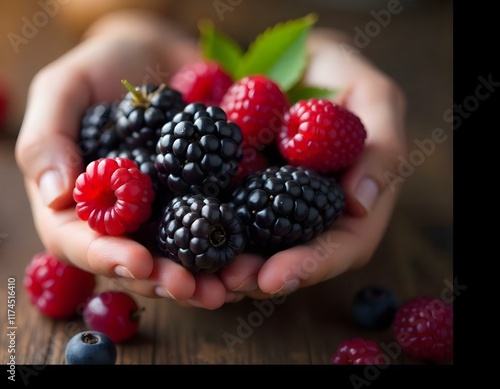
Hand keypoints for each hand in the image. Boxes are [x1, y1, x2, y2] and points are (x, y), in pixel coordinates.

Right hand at [15, 10, 250, 309]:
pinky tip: (257, 254)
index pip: (85, 242)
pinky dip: (239, 242)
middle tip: (192, 289)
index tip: (138, 263)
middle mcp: (130, 218)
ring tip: (231, 284)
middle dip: (166, 280)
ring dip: (208, 276)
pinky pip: (225, 224)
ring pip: (185, 256)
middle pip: (141, 262)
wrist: (161, 56)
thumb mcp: (65, 90)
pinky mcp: (211, 197)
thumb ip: (48, 139)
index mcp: (84, 204)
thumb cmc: (104, 68)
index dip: (108, 258)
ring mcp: (172, 211)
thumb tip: (55, 198)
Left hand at [217, 28, 407, 299]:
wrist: (289, 58)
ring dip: (220, 264)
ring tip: (194, 272)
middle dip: (256, 276)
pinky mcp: (231, 189)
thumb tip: (360, 206)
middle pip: (288, 258)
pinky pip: (213, 211)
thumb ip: (381, 148)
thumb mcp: (374, 99)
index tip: (275, 278)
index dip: (309, 266)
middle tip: (225, 282)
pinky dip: (193, 226)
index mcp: (347, 204)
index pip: (338, 247)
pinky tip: (171, 234)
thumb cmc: (341, 75)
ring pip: (247, 245)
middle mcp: (305, 215)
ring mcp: (265, 205)